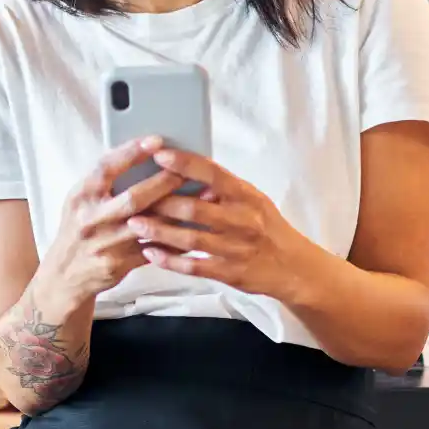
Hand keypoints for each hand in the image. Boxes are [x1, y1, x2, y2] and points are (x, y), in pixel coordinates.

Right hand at [35, 138, 186, 309]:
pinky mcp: (118, 265)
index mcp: (81, 196)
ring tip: (202, 198)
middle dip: (164, 183)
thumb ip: (104, 180)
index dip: (131, 152)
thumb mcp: (80, 199)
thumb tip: (140, 152)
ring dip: (177, 212)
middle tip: (188, 171)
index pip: (106, 168)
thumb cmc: (79, 228)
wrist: (65, 275)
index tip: (156, 141)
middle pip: (133, 198)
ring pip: (148, 226)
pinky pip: (153, 250)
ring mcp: (105, 244)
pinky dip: (174, 239)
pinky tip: (194, 228)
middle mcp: (91, 219)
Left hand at [126, 149, 317, 300]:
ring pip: (190, 238)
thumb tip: (188, 168)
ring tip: (134, 224)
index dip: (185, 163)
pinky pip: (194, 266)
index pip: (213, 174)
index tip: (159, 155)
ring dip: (159, 231)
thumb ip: (224, 187)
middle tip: (133, 197)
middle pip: (194, 208)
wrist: (295, 267)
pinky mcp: (230, 273)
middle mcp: (243, 221)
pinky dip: (170, 260)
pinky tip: (150, 253)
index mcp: (247, 196)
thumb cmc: (267, 227)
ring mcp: (236, 249)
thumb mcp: (253, 200)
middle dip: (161, 202)